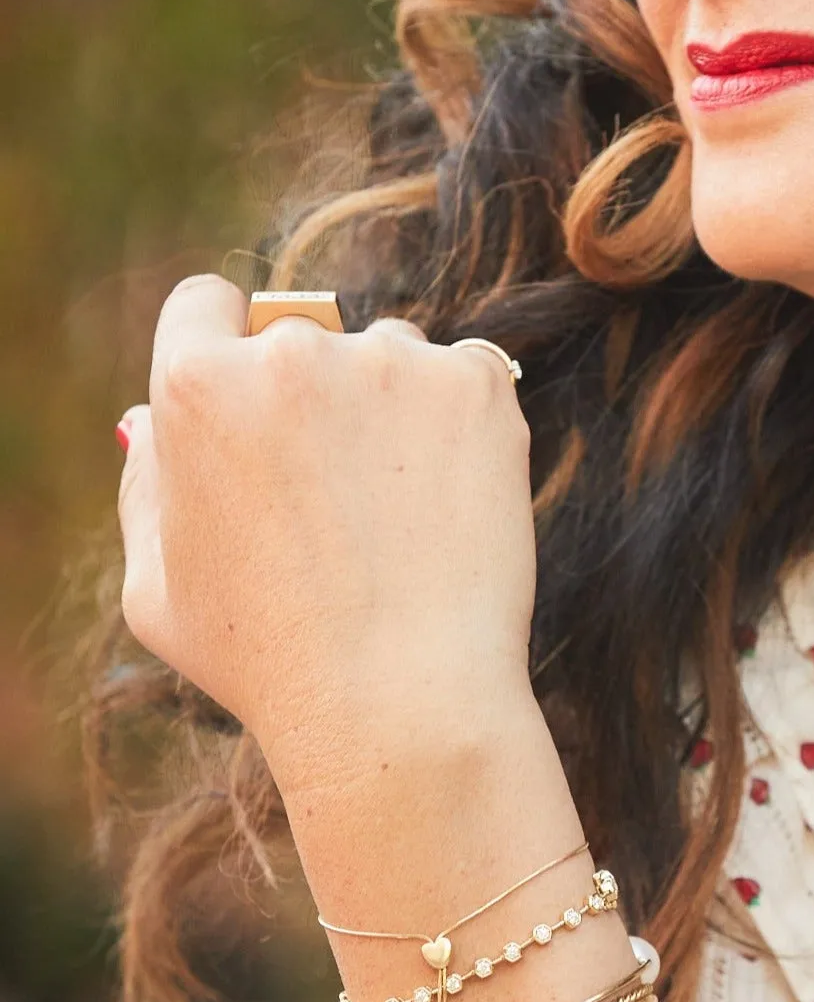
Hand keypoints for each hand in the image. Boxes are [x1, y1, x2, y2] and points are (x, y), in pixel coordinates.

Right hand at [118, 275, 541, 795]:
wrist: (399, 696)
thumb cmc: (266, 658)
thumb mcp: (158, 586)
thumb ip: (147, 485)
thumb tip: (147, 421)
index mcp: (198, 386)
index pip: (204, 304)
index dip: (223, 343)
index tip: (254, 391)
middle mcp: (294, 353)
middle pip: (302, 336)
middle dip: (312, 396)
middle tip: (331, 496)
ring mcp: (394, 362)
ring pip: (388, 354)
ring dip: (389, 404)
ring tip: (392, 514)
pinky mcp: (478, 383)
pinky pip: (465, 376)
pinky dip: (461, 422)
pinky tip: (448, 500)